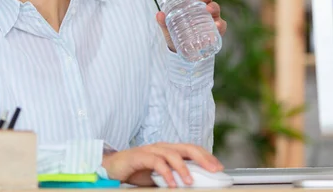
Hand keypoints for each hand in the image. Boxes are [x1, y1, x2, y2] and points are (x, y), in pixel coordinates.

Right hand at [102, 142, 223, 186]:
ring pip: (172, 154)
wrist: (113, 168)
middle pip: (187, 148)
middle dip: (203, 158)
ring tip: (190, 181)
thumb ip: (175, 178)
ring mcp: (151, 150)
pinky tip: (171, 183)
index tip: (219, 167)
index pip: (192, 149)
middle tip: (214, 170)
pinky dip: (166, 173)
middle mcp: (162, 147)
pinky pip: (156, 162)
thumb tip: (193, 186)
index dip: (207, 156)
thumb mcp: (160, 177)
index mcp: (169, 150)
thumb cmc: (138, 172)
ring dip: (184, 168)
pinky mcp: (140, 155)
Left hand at [156, 0, 227, 51]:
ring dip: (213, 7)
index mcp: (193, 3)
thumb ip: (163, 22)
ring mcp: (210, 19)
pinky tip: (217, 25)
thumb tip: (159, 14)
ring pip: (215, 9)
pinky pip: (220, 26)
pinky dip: (220, 25)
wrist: (181, 52)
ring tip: (209, 9)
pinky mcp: (215, 31)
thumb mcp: (168, 27)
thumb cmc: (175, 34)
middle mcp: (203, 9)